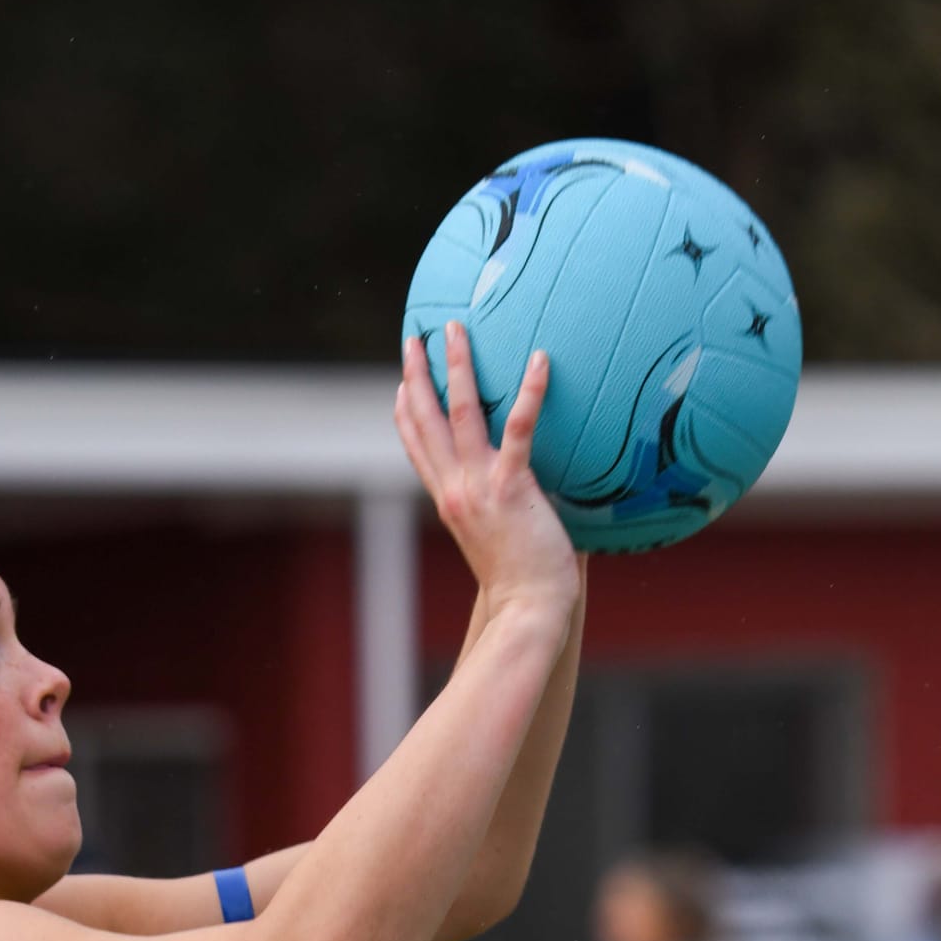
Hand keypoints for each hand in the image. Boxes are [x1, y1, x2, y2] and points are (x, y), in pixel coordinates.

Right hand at [395, 325, 577, 630]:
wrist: (528, 611)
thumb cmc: (524, 584)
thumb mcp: (499, 541)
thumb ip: (502, 512)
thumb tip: (532, 495)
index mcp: (449, 502)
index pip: (419, 450)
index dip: (406, 414)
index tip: (401, 385)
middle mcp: (455, 490)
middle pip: (426, 421)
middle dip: (417, 375)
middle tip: (415, 336)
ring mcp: (480, 487)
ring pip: (460, 413)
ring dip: (457, 367)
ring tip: (455, 330)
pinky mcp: (512, 488)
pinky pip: (518, 429)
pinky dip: (529, 392)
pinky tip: (539, 359)